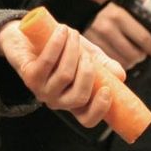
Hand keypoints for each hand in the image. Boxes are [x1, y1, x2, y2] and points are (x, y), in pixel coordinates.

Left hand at [0, 19, 120, 127]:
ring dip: (72, 50)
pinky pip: (47, 62)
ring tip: (72, 34)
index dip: (99, 110)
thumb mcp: (88, 56)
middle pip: (78, 97)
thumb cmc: (62, 50)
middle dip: (88, 70)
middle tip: (85, 52)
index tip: (107, 90)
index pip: (87, 119)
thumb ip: (104, 66)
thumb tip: (121, 76)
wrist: (31, 35)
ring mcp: (42, 91)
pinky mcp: (29, 77)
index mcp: (74, 101)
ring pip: (65, 76)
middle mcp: (57, 101)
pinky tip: (62, 31)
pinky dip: (58, 44)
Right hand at [83, 2, 150, 68]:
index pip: (144, 39)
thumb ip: (135, 20)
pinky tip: (120, 56)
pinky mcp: (91, 50)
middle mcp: (107, 29)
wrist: (79, 8)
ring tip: (132, 55)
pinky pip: (111, 64)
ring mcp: (97, 41)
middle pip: (134, 54)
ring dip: (131, 61)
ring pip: (124, 62)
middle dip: (142, 55)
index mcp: (118, 16)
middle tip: (144, 53)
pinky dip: (119, 63)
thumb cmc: (104, 8)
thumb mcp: (120, 8)